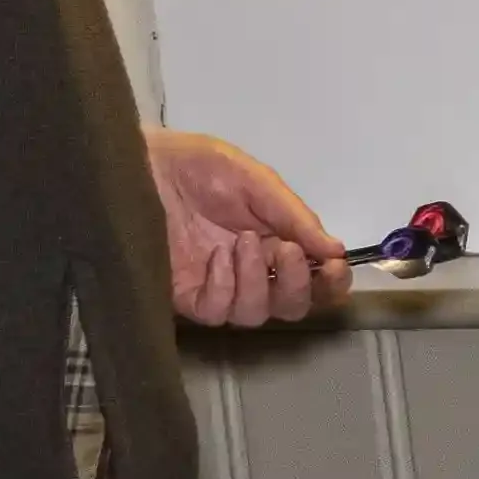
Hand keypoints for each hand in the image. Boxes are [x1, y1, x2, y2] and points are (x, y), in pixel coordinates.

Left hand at [146, 123, 347, 325]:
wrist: (143, 165)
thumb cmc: (197, 166)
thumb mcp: (253, 179)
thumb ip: (293, 215)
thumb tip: (335, 249)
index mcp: (275, 240)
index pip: (315, 279)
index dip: (331, 282)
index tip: (334, 266)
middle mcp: (252, 270)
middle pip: (292, 306)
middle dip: (298, 284)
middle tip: (287, 251)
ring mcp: (220, 285)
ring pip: (256, 314)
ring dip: (258, 280)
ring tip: (241, 241)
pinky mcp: (187, 295)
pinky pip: (218, 311)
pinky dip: (225, 286)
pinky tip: (217, 256)